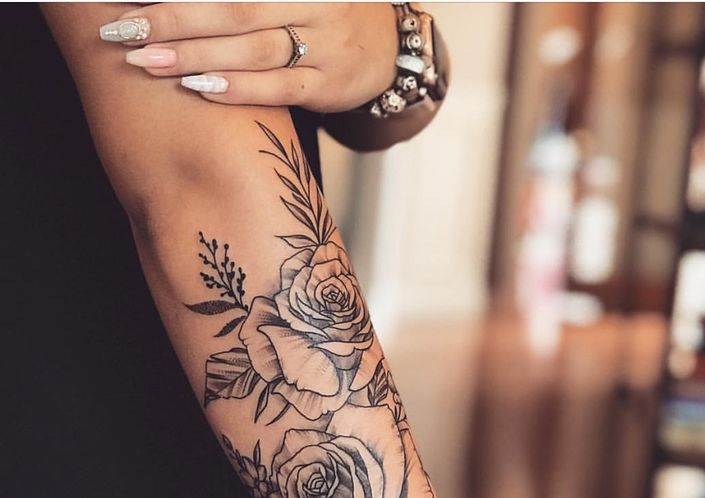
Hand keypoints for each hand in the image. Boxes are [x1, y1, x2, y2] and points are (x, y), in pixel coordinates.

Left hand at [101, 3, 397, 111]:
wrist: (386, 45)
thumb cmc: (323, 10)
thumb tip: (189, 1)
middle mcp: (313, 2)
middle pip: (234, 7)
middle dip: (174, 18)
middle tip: (123, 29)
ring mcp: (324, 44)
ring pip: (252, 47)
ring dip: (196, 54)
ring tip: (148, 61)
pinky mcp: (327, 85)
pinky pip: (279, 87)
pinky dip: (239, 87)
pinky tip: (200, 88)